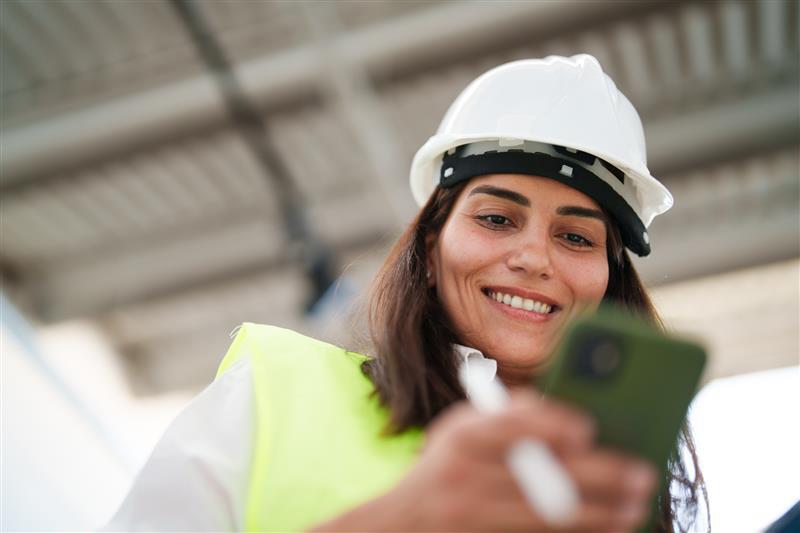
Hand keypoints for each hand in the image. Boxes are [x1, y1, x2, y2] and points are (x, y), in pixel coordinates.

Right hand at [313, 388, 656, 531]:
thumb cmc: (446, 468)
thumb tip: (563, 407)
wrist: (404, 524)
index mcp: (460, 436)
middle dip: (596, 475)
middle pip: (537, 474)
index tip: (588, 430)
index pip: (505, 426)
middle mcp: (462, 475)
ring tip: (634, 506)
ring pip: (545, 515)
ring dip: (598, 513)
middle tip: (641, 474)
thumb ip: (506, 414)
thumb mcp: (459, 429)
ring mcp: (472, 515)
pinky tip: (608, 526)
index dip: (547, 426)